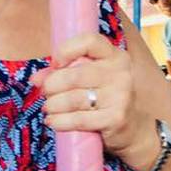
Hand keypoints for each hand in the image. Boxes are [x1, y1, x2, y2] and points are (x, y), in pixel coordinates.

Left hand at [34, 30, 155, 164]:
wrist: (133, 129)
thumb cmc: (105, 99)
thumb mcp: (89, 80)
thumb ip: (63, 73)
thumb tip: (36, 79)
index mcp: (115, 56)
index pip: (89, 41)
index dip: (66, 50)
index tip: (55, 64)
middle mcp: (120, 73)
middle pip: (74, 75)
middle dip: (52, 85)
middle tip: (45, 93)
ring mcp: (120, 96)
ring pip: (74, 99)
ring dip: (53, 105)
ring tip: (48, 109)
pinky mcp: (116, 118)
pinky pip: (79, 119)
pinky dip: (60, 122)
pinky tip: (53, 122)